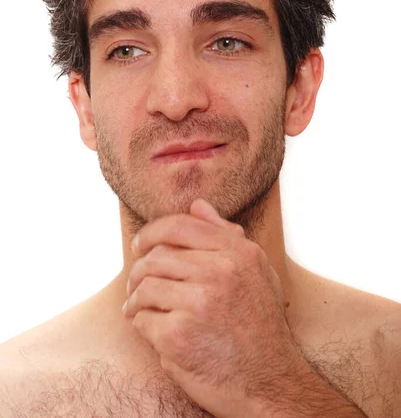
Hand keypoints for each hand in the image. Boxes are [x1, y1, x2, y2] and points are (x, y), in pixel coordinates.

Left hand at [123, 198, 302, 417]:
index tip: (140, 244)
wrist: (271, 382)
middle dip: (139, 269)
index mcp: (238, 252)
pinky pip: (142, 318)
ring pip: (144, 285)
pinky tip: (150, 330)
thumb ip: (226, 234)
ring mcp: (198, 303)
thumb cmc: (261, 325)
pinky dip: (141, 324)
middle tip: (136, 283)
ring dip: (135, 298)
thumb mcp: (256, 271)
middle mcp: (219, 272)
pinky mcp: (178, 335)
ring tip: (136, 307)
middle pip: (156, 256)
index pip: (180, 226)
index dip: (151, 232)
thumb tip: (198, 205)